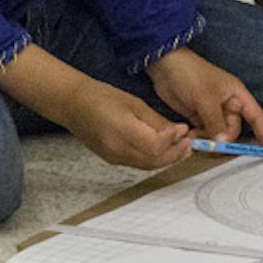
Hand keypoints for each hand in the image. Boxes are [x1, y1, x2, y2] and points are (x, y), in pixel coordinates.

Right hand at [66, 80, 192, 169]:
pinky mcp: (112, 160)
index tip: (183, 131)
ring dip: (166, 159)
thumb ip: (156, 121)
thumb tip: (178, 132)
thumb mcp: (134, 103)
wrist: (73, 105)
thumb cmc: (101, 97)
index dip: (173, 141)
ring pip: (147, 165)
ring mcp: (113, 157)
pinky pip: (138, 164)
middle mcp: (117, 149)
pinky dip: (153, 159)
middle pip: (154, 160)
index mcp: (122, 130)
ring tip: (180, 148)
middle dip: (175, 154)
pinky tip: (162, 150)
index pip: (156, 146)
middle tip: (188, 145)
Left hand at [148, 48, 262, 147]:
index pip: (256, 116)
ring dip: (207, 140)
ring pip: (217, 134)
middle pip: (232, 130)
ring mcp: (212, 111)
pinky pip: (204, 133)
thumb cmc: (191, 74)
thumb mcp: (206, 99)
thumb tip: (223, 143)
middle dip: (223, 140)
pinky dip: (198, 137)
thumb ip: (216, 123)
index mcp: (236, 95)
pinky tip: (189, 134)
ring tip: (194, 137)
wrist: (165, 68)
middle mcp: (227, 104)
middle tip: (211, 146)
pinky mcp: (198, 115)